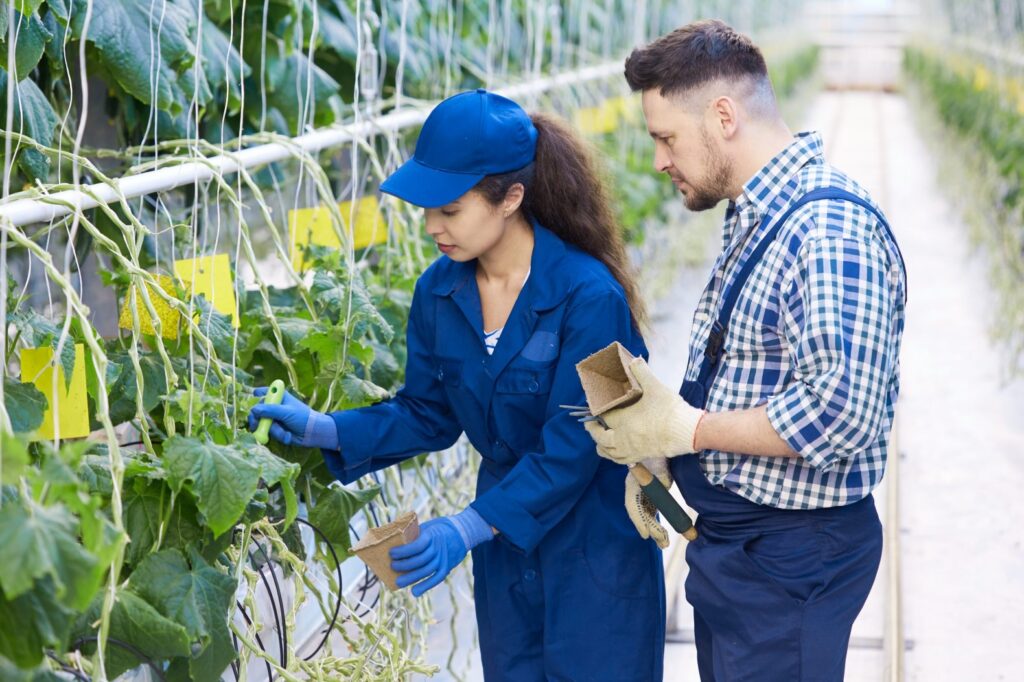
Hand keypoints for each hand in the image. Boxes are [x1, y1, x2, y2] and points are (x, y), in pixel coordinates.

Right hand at [247, 387, 337, 449]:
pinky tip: (286, 435)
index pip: (262, 392)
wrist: (312, 433)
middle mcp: (273, 406)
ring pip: (261, 423)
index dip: (256, 396)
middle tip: (256, 425)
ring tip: (284, 432)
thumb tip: (253, 409)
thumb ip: (270, 410)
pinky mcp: (275, 429)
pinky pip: (268, 432)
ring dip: (272, 429)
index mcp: (278, 396)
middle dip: (257, 419)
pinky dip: (277, 435)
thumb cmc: (302, 417)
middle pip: (256, 410)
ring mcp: (273, 418)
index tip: (254, 403)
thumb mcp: (286, 412)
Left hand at [390, 508, 493, 596]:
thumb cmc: (442, 527)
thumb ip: (416, 535)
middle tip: (392, 567)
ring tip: (398, 582)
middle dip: (404, 565)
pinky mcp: (448, 566)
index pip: (416, 546)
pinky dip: (426, 586)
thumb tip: (397, 543)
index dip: (403, 551)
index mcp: (432, 535)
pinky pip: (437, 578)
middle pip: (420, 560)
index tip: (391, 553)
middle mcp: (439, 548)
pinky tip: (415, 592)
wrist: (464, 531)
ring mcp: (444, 558)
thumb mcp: (428, 526)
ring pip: (426, 571)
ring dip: (411, 578)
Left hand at [583, 357, 703, 464]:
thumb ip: (642, 372)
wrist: (685, 431)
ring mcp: (631, 449)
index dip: (597, 412)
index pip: (604, 417)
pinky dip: (613, 456)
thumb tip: (635, 359)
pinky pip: (620, 460)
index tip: (594, 407)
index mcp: (623, 420)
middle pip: (600, 437)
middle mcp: (623, 437)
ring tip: (599, 439)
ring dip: (600, 445)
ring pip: (608, 452)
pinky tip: (615, 452)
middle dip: (593, 429)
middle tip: (590, 423)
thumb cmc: (669, 409)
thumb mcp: (655, 386)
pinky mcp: (640, 456)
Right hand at [625, 457, 671, 548]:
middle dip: (651, 529)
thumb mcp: (660, 467)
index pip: (632, 505)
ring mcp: (641, 494)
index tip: (646, 535)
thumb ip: (662, 477)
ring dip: (654, 529)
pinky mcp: (649, 496)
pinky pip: (651, 512)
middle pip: (641, 514)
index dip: (638, 521)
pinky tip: (662, 533)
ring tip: (664, 542)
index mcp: (633, 484)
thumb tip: (666, 485)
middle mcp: (635, 492)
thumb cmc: (656, 456)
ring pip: (646, 515)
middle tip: (663, 542)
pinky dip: (655, 523)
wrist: (657, 450)